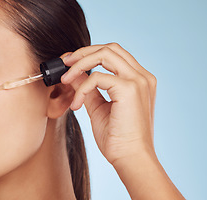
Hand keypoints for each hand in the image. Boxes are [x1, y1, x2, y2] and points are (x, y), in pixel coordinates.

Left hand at [61, 43, 156, 165]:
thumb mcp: (98, 107)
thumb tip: (72, 74)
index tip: (70, 62)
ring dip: (80, 63)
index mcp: (138, 80)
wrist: (130, 159)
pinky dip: (82, 88)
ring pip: (104, 54)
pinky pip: (97, 77)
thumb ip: (87, 88)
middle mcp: (142, 76)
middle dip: (83, 52)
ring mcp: (138, 80)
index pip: (114, 54)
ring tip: (65, 78)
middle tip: (64, 63)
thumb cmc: (117, 138)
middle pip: (110, 48)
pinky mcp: (130, 89)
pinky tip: (77, 105)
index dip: (90, 53)